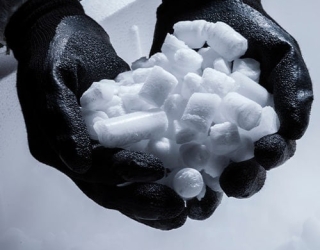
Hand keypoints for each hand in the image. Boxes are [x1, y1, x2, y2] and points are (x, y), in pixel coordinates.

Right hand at [4, 0, 188, 229]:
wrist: (73, 36)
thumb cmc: (61, 48)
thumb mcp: (55, 74)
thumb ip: (60, 115)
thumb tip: (78, 163)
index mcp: (58, 146)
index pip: (91, 170)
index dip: (123, 173)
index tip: (156, 170)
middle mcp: (79, 157)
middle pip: (111, 189)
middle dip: (145, 200)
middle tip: (178, 207)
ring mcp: (100, 151)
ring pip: (127, 185)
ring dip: (156, 199)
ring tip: (186, 208)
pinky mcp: (120, 140)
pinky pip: (140, 162)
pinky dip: (162, 177)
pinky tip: (186, 184)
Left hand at [150, 0, 312, 197]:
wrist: (203, 7)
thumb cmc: (246, 29)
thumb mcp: (278, 51)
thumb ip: (292, 86)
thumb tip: (293, 131)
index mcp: (260, 122)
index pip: (270, 150)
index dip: (270, 157)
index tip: (264, 154)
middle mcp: (231, 131)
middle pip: (238, 165)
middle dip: (236, 178)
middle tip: (228, 183)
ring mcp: (201, 128)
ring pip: (204, 164)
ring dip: (200, 180)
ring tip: (194, 186)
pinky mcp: (173, 121)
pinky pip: (171, 143)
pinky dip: (168, 156)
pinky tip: (164, 165)